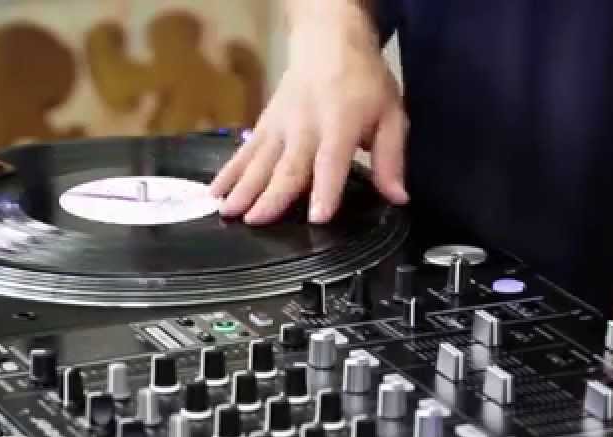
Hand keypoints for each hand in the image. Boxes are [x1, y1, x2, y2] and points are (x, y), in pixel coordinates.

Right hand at [209, 13, 408, 224]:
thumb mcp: (391, 114)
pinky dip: (228, 172)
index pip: (332, 161)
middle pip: (287, 166)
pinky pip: (245, 152)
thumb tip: (398, 198)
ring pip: (260, 161)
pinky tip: (214, 192)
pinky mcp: (265, 125)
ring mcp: (280, 126)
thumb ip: (391, 159)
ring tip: (227, 212)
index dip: (325, 189)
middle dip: (271, 196)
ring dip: (242, 188)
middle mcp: (306, 127)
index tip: (317, 216)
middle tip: (254, 221)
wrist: (328, 40)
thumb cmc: (363, 80)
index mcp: (341, 124)